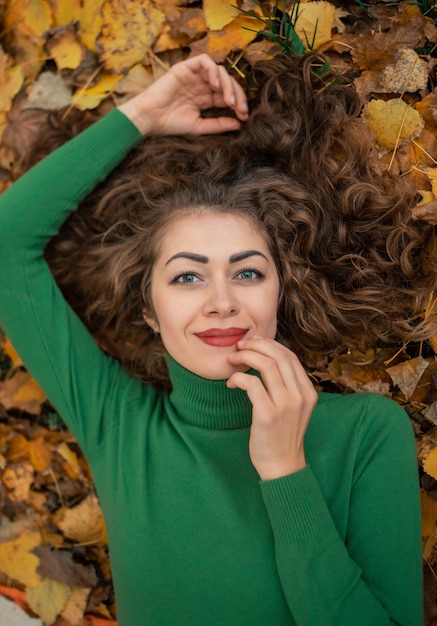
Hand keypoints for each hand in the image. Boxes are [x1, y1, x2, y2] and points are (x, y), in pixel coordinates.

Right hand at [118, 54, 247, 135]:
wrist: (149, 119)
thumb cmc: (170, 124)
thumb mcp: (198, 126)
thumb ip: (218, 124)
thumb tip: (239, 124)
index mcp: (206, 98)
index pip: (228, 96)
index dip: (239, 104)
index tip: (244, 117)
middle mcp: (202, 85)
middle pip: (228, 82)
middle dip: (237, 95)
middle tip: (240, 109)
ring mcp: (194, 76)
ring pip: (219, 70)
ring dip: (228, 84)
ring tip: (229, 100)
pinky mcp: (185, 68)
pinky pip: (204, 61)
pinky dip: (213, 70)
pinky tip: (216, 85)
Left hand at [227, 338, 317, 480]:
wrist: (282, 466)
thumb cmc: (282, 435)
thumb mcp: (294, 408)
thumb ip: (287, 386)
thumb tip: (266, 360)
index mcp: (308, 392)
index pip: (290, 356)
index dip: (269, 344)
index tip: (253, 343)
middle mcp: (300, 396)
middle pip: (279, 356)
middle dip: (256, 345)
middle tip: (240, 347)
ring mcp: (285, 405)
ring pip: (265, 365)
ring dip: (245, 357)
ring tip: (232, 360)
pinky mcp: (268, 414)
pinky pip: (251, 384)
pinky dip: (238, 378)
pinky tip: (231, 383)